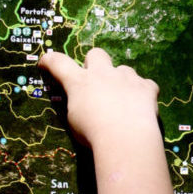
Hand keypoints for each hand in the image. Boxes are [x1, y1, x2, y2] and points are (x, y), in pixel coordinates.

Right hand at [37, 48, 160, 153]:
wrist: (125, 138)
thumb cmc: (93, 134)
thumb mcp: (74, 120)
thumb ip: (78, 105)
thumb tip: (82, 102)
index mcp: (80, 82)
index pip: (59, 63)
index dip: (50, 60)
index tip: (46, 61)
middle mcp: (103, 74)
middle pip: (97, 54)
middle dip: (95, 64)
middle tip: (96, 82)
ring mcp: (126, 78)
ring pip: (124, 70)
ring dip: (121, 81)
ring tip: (123, 101)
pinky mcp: (146, 87)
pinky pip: (146, 85)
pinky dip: (143, 93)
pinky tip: (142, 107)